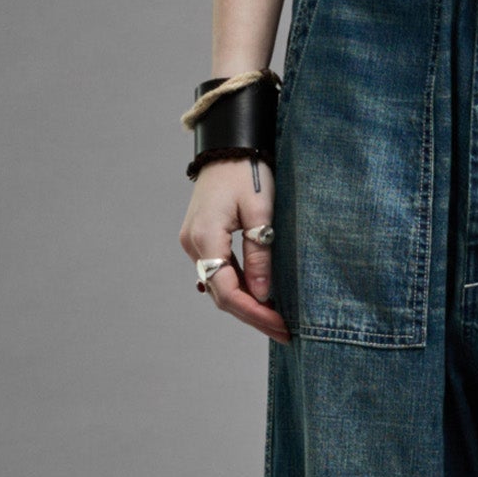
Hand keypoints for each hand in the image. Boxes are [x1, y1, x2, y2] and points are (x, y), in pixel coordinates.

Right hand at [179, 159, 290, 345]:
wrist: (229, 144)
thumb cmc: (248, 170)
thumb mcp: (260, 212)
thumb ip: (259, 255)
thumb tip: (262, 296)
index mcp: (206, 238)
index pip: (229, 293)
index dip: (256, 314)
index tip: (282, 327)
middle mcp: (193, 245)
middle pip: (222, 295)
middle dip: (253, 315)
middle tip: (284, 331)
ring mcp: (194, 242)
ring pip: (219, 287)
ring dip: (247, 305)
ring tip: (276, 319)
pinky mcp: (201, 239)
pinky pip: (219, 272)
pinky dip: (239, 288)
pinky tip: (261, 297)